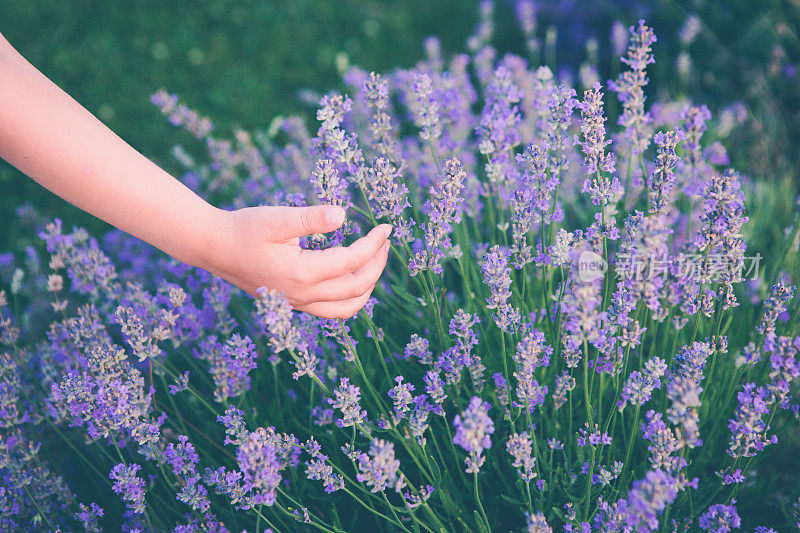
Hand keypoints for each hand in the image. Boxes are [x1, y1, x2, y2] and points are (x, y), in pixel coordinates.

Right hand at [207, 204, 391, 318]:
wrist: (214, 248)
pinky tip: (353, 276)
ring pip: (347, 308)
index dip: (374, 244)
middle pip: (357, 288)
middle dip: (377, 264)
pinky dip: (350, 298)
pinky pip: (332, 310)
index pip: (352, 261)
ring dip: (368, 286)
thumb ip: (311, 218)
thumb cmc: (244, 229)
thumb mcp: (277, 218)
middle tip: (385, 242)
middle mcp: (303, 296)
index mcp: (302, 274)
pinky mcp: (294, 304)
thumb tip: (343, 215)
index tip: (386, 227)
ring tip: (375, 261)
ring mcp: (298, 304)